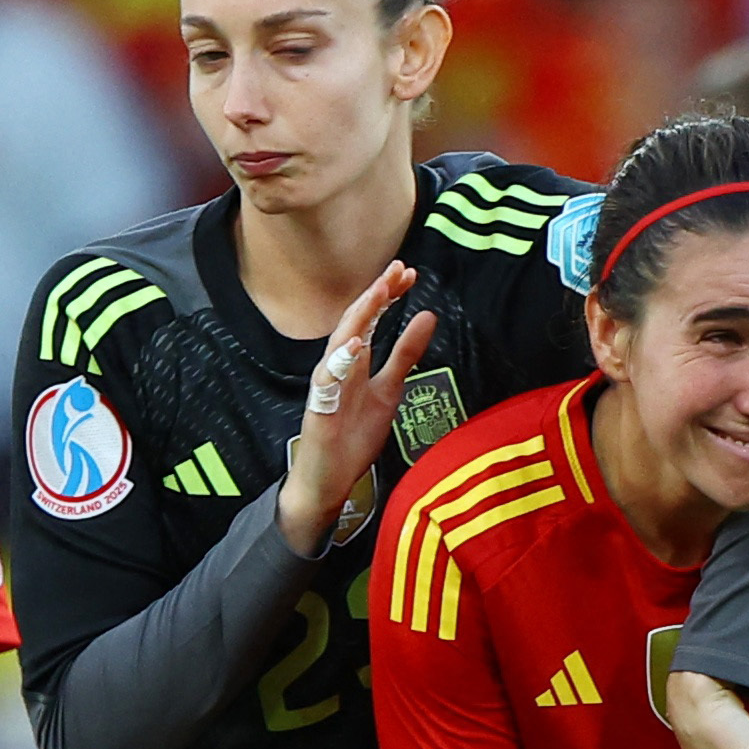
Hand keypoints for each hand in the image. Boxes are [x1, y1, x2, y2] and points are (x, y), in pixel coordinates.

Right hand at [275, 262, 439, 556]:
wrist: (327, 478)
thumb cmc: (352, 435)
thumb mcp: (390, 390)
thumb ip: (405, 354)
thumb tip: (428, 316)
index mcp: (353, 361)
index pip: (370, 319)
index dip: (388, 295)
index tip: (409, 273)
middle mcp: (337, 367)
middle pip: (354, 322)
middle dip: (375, 295)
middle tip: (398, 269)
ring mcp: (326, 387)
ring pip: (339, 344)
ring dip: (359, 317)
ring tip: (379, 293)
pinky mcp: (320, 409)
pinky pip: (329, 381)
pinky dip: (341, 360)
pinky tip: (357, 343)